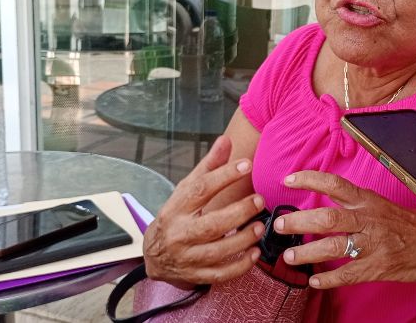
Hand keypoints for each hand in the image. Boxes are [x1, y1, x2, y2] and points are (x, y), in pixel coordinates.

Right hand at [143, 136, 265, 287]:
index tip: (246, 165)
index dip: (224, 176)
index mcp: (176, 207)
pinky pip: (221, 274)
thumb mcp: (187, 189)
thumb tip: (226, 139)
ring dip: (244, 239)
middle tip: (259, 200)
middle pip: (211, 224)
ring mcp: (187, 257)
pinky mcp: (196, 275)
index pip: (201, 189)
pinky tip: (255, 253)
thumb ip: (208, 166)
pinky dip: (240, 266)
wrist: (154, 254)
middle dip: (239, 212)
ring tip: (261, 226)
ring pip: (218, 251)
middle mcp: (180, 233)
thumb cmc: (177, 215)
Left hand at [274, 171, 415, 288]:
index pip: (335, 184)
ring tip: (289, 255)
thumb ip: (356, 207)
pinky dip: (328, 279)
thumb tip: (325, 205)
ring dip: (307, 252)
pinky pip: (348, 275)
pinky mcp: (379, 268)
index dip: (310, 179)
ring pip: (333, 247)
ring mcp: (374, 245)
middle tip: (279, 225)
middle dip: (299, 222)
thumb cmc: (413, 225)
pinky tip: (315, 281)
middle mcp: (369, 220)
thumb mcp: (384, 207)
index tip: (288, 179)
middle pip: (327, 218)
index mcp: (370, 201)